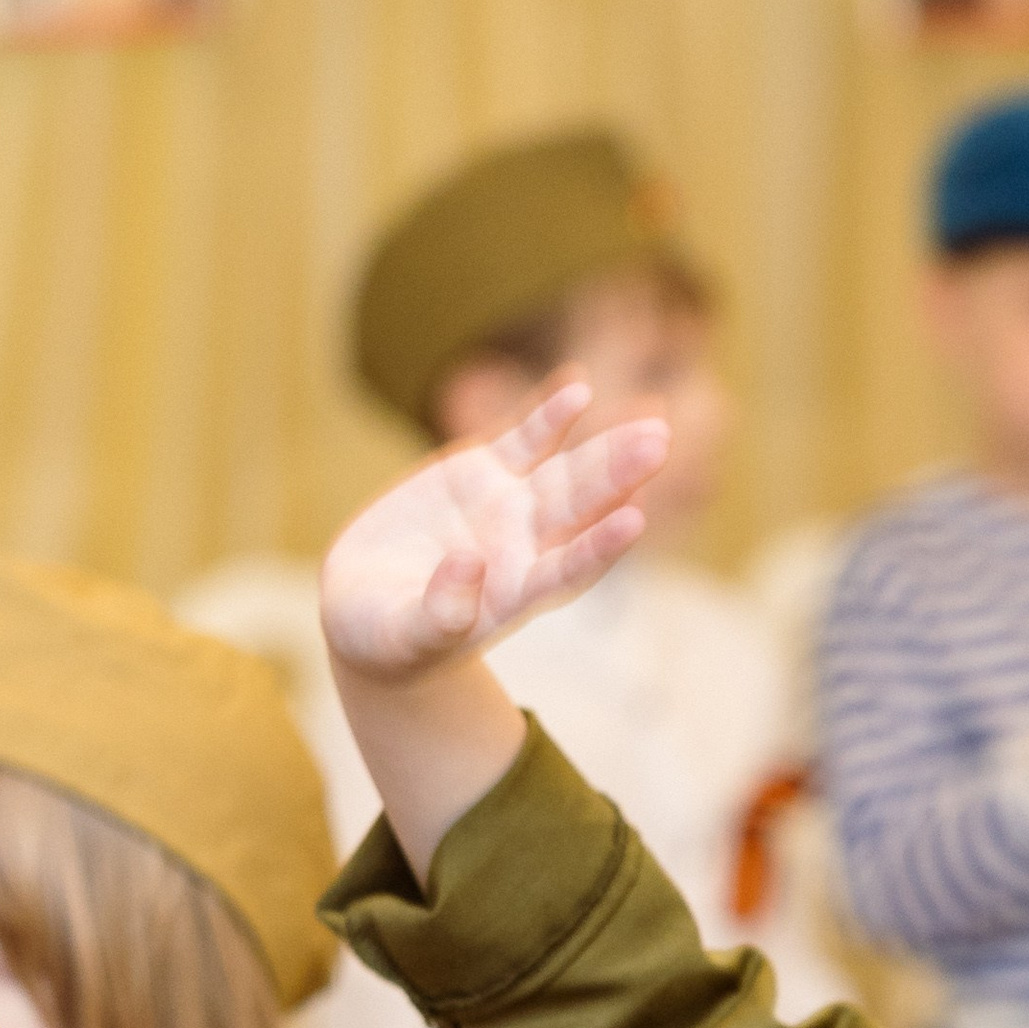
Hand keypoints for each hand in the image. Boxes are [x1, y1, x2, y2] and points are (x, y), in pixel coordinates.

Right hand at [319, 372, 668, 684]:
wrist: (371, 608)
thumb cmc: (390, 638)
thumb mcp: (403, 637)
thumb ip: (439, 614)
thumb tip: (468, 565)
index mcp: (514, 597)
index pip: (567, 570)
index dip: (599, 546)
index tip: (634, 520)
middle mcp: (525, 549)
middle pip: (580, 511)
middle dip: (618, 476)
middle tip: (657, 443)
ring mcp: (510, 507)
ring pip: (565, 473)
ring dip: (605, 447)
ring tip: (651, 421)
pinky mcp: (484, 472)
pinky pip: (525, 441)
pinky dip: (550, 416)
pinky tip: (577, 389)